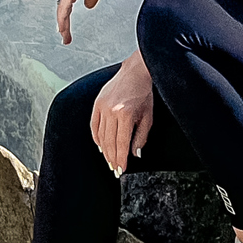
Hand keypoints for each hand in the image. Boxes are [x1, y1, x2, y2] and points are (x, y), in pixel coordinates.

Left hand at [56, 0, 113, 45]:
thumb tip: (88, 6)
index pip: (67, 6)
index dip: (66, 18)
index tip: (67, 29)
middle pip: (62, 10)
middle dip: (63, 25)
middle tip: (65, 37)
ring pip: (62, 11)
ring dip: (63, 25)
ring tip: (64, 36)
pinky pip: (64, 7)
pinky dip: (62, 18)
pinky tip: (62, 26)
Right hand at [91, 56, 154, 174]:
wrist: (134, 72)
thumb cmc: (143, 93)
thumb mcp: (148, 117)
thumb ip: (141, 137)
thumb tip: (135, 154)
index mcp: (124, 114)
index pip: (121, 143)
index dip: (121, 159)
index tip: (121, 170)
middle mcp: (110, 111)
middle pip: (109, 142)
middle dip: (112, 158)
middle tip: (115, 170)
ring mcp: (101, 106)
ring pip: (101, 135)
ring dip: (105, 151)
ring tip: (109, 161)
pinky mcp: (97, 103)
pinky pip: (94, 125)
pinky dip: (97, 138)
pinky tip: (101, 146)